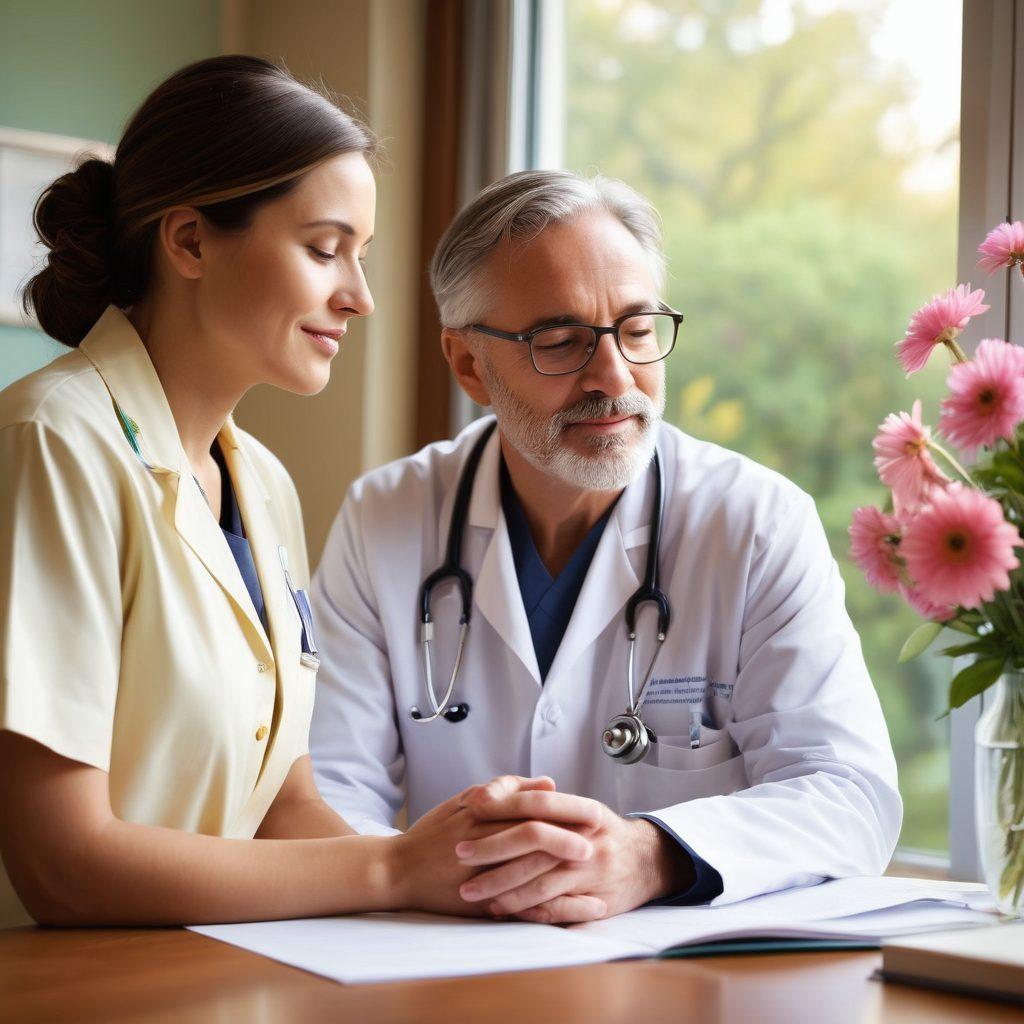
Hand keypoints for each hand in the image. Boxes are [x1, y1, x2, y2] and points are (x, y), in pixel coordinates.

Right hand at [389, 776, 593, 916]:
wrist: (397, 870)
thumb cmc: (435, 832)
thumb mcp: (466, 801)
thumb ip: (507, 789)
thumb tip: (549, 782)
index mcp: (481, 813)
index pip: (530, 806)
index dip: (564, 809)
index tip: (595, 812)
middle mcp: (482, 842)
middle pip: (532, 835)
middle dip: (568, 837)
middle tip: (599, 841)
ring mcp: (481, 875)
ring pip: (529, 873)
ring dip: (567, 877)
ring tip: (597, 878)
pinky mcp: (481, 904)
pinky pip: (522, 909)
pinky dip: (555, 911)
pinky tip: (580, 912)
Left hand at [454, 786, 694, 922]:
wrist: (649, 862)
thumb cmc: (602, 833)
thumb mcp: (581, 809)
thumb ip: (543, 801)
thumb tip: (496, 790)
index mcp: (586, 811)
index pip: (540, 802)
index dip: (505, 803)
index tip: (472, 807)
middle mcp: (590, 840)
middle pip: (535, 843)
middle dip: (493, 849)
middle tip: (460, 854)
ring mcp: (594, 873)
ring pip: (540, 881)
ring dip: (502, 887)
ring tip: (471, 891)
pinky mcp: (596, 902)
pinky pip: (554, 909)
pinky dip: (525, 910)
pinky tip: (500, 909)